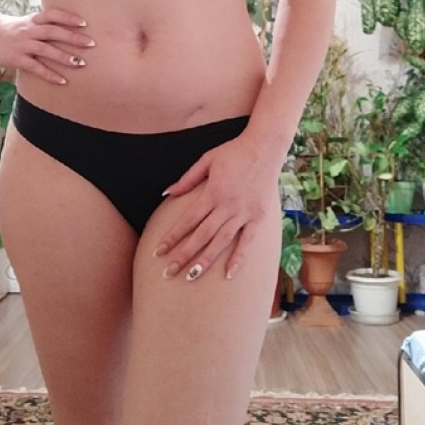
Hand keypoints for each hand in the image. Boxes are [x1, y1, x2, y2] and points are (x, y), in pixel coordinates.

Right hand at [0, 7, 94, 84]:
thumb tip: (68, 28)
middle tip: (91, 43)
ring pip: (46, 50)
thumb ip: (45, 24)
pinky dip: (49, 74)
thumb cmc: (12, 29)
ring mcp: (23, 45)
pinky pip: (35, 67)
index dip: (68, 18)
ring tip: (80, 63)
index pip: (53, 15)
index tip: (84, 23)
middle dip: (72, 37)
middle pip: (53, 32)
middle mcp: (30, 31)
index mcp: (34, 20)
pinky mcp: (16, 59)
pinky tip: (62, 80)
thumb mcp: (28, 22)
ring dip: (64, 57)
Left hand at [154, 134, 279, 280]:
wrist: (265, 147)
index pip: (188, 220)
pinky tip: (228, 275)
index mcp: (213, 192)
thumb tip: (167, 192)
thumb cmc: (233, 152)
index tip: (159, 251)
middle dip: (184, 255)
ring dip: (206, 260)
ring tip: (191, 277)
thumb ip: (187, 179)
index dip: (172, 237)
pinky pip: (247, 241)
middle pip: (202, 235)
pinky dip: (238, 258)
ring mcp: (244, 213)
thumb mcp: (207, 160)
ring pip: (221, 242)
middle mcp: (228, 206)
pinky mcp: (259, 217)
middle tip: (168, 273)